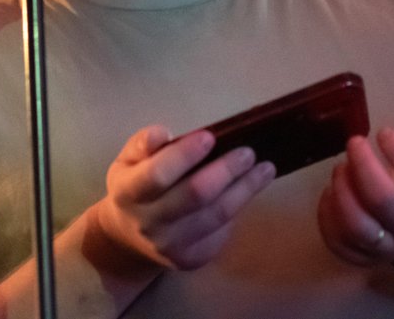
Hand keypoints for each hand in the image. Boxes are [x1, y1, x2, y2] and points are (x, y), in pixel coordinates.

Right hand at [94, 124, 275, 270]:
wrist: (129, 239)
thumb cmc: (134, 186)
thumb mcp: (128, 161)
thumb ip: (143, 144)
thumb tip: (162, 133)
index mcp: (128, 193)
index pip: (158, 174)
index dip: (184, 155)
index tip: (209, 136)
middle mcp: (149, 223)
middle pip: (195, 196)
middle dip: (226, 170)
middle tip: (248, 152)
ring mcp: (171, 246)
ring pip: (217, 215)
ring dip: (246, 189)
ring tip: (265, 168)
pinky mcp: (192, 259)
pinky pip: (222, 230)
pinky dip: (239, 206)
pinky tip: (250, 188)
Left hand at [317, 104, 393, 266]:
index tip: (383, 132)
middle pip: (385, 203)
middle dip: (364, 167)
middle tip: (354, 142)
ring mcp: (386, 249)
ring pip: (358, 226)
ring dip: (342, 191)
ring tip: (340, 167)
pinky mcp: (361, 257)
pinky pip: (337, 241)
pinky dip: (327, 214)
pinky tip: (331, 190)